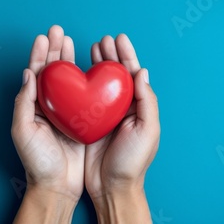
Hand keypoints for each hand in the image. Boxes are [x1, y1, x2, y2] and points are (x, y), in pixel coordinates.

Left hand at [11, 25, 84, 222]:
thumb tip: (28, 73)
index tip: (45, 36)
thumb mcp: (23, 131)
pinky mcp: (82, 119)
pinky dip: (86, 78)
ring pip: (67, 79)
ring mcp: (66, 111)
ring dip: (68, 58)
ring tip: (71, 40)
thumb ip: (24, 102)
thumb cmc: (38, 161)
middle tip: (59, 31)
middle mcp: (49, 106)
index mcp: (33, 106)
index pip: (35, 74)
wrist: (58, 185)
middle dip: (54, 49)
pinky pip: (84, 94)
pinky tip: (90, 66)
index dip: (39, 54)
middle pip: (52, 71)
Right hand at [85, 34, 159, 222]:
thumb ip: (146, 100)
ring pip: (100, 82)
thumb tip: (142, 72)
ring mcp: (104, 114)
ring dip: (97, 64)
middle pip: (116, 75)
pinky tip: (76, 72)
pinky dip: (82, 82)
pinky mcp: (88, 122)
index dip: (126, 55)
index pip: (132, 74)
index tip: (119, 38)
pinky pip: (84, 97)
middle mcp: (121, 107)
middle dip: (111, 55)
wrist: (112, 186)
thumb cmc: (133, 161)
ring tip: (91, 47)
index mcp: (138, 107)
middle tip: (102, 39)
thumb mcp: (147, 130)